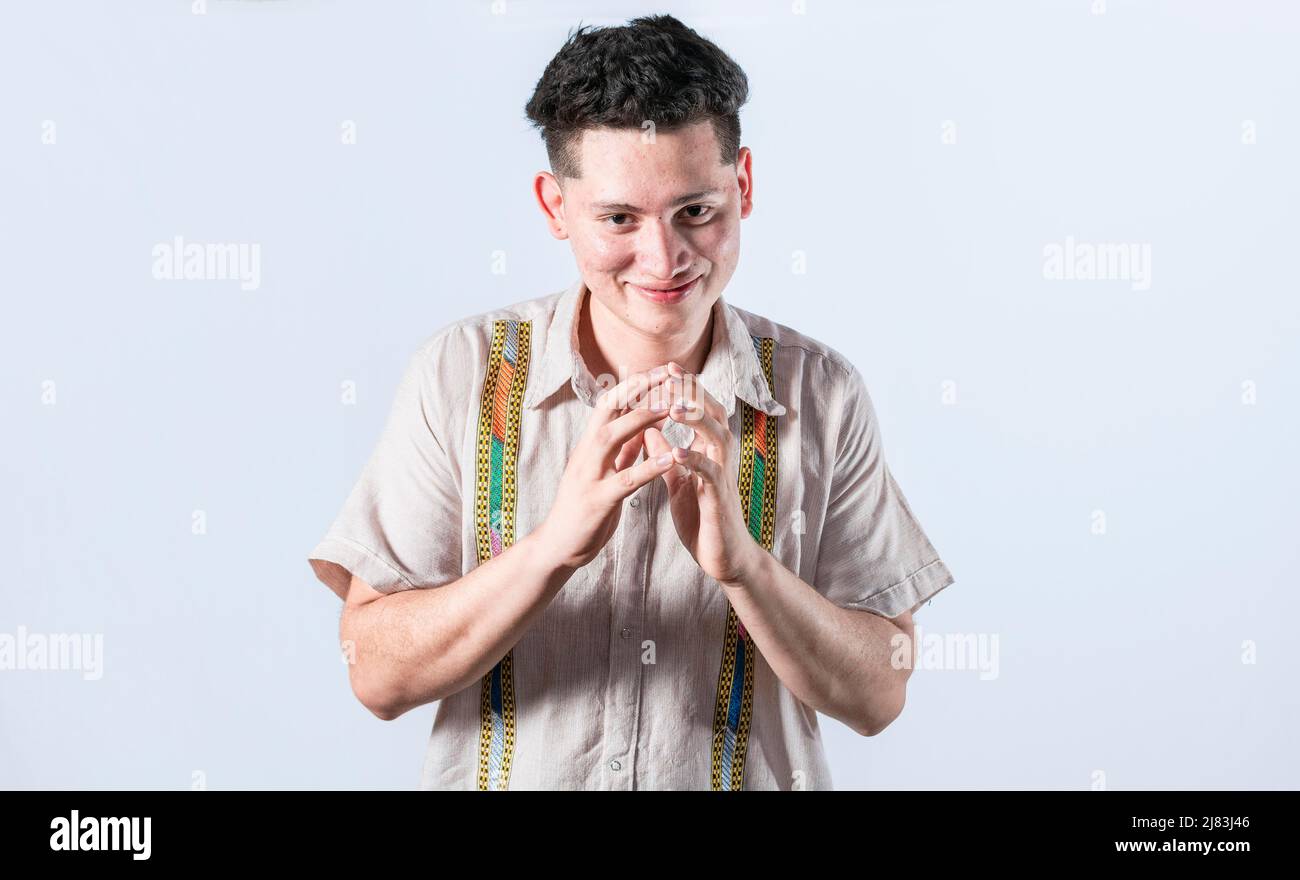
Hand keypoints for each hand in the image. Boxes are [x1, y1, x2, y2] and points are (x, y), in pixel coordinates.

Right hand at [534, 365, 678, 570]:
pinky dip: (647, 468)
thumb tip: (647, 427)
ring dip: (642, 418)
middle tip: (668, 372)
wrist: (558, 547)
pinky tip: (670, 459)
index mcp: (590, 445)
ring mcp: (589, 475)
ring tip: (671, 406)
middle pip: (609, 408)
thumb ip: (624, 451)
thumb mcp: (605, 472)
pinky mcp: (597, 500)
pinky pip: (624, 480)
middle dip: (637, 388)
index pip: (611, 402)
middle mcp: (586, 453)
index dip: (635, 383)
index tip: (661, 369)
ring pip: (612, 436)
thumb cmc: (583, 509)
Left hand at [642, 363, 765, 585]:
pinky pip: (710, 473)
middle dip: (691, 390)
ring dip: (695, 420)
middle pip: (712, 412)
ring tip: (674, 406)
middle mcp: (720, 456)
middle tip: (669, 371)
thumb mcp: (677, 481)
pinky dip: (695, 460)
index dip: (683, 387)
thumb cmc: (702, 519)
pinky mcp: (719, 499)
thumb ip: (664, 455)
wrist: (724, 558)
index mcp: (708, 450)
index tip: (663, 366)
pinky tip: (678, 452)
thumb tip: (648, 428)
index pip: (700, 408)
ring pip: (716, 436)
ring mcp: (722, 475)